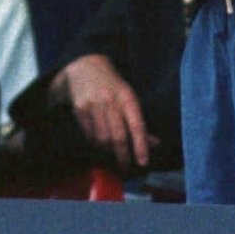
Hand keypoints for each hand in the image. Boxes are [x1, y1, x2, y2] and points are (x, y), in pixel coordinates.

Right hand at [53, 55, 153, 171]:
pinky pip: (89, 135)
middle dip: (123, 156)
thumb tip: (154, 144)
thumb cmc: (113, 86)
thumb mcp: (129, 97)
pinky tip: (99, 144)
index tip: (143, 162)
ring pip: (102, 139)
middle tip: (125, 166)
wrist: (85, 67)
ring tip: (112, 155)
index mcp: (127, 97)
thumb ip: (140, 121)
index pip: (137, 125)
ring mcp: (93, 105)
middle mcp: (110, 100)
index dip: (141, 146)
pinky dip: (95, 144)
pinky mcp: (80, 110)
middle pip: (118, 136)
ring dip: (108, 152)